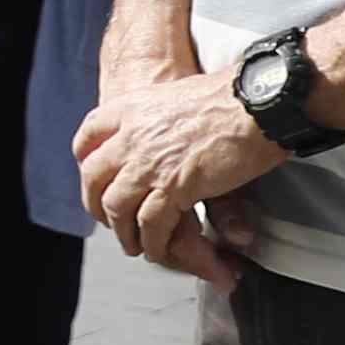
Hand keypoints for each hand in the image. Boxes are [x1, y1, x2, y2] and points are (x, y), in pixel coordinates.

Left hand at [71, 68, 286, 275]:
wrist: (257, 103)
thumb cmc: (230, 97)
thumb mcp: (176, 95)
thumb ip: (158, 117)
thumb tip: (162, 131)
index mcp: (129, 110)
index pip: (88, 137)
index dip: (87, 160)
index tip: (94, 177)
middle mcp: (130, 137)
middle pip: (93, 178)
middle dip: (96, 204)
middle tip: (108, 219)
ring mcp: (148, 164)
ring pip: (117, 207)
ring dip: (123, 231)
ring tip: (132, 243)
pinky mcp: (174, 188)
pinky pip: (151, 224)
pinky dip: (152, 242)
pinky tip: (156, 249)